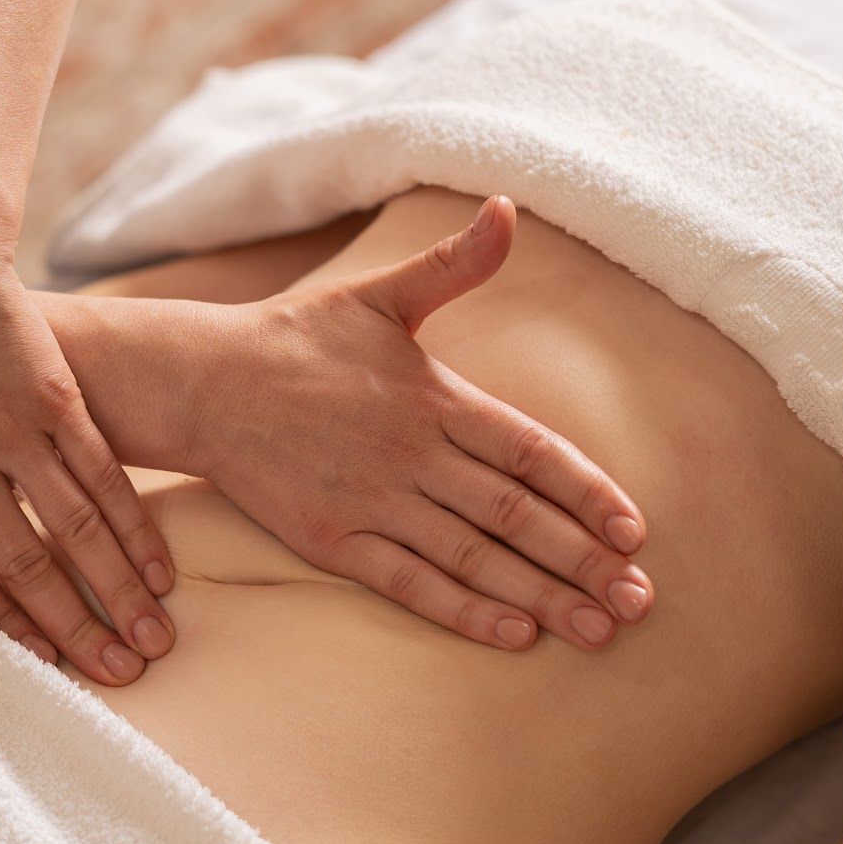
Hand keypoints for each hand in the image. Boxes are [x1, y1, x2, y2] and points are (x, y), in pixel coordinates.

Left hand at [0, 189, 175, 685]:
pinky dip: (133, 522)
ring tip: (154, 641)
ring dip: (117, 590)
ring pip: (73, 526)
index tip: (42, 667)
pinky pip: (101, 470)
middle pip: (25, 562)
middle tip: (117, 678)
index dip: (3, 626)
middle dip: (75, 629)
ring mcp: (11, 422)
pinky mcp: (53, 388)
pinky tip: (160, 564)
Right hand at [189, 196, 651, 650]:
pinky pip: (408, 583)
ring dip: (539, 594)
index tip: (636, 529)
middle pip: (514, 514)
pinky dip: (462, 610)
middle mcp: (410, 454)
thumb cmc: (297, 337)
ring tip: (597, 629)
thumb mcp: (378, 294)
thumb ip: (453, 263)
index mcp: (432, 396)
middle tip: (639, 600)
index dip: (586, 490)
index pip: (530, 449)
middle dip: (582, 559)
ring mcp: (370, 501)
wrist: (202, 382)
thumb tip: (507, 208)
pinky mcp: (331, 540)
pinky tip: (513, 635)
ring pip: (471, 556)